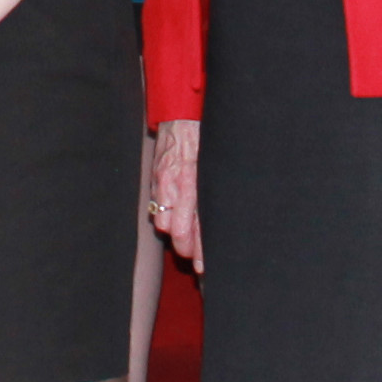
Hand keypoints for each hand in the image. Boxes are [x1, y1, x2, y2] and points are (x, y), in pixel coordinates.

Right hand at [147, 120, 202, 268]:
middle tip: (197, 263)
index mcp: (196, 180)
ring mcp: (164, 185)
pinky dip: (164, 221)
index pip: (199, 222)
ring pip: (165, 224)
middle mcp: (179, 185)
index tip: (203, 264)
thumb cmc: (204, 138)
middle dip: (188, 249)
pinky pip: (156, 210)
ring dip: (176, 236)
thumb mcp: (215, 161)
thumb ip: (216, 186)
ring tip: (185, 248)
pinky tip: (171, 227)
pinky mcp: (155, 182)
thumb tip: (226, 213)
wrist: (181, 116)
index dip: (201, 247)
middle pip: (181, 230)